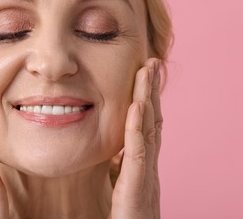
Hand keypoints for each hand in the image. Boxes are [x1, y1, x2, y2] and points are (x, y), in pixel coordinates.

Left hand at [110, 58, 162, 218]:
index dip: (147, 99)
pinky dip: (137, 126)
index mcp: (142, 162)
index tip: (144, 75)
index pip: (146, 124)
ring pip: (148, 128)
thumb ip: (120, 166)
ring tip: (147, 71)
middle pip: (152, 119)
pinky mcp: (136, 184)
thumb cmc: (128, 215)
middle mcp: (148, 163)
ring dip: (147, 97)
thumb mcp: (122, 184)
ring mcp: (145, 172)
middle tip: (151, 62)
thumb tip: (113, 153)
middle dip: (151, 90)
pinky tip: (137, 105)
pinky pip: (137, 151)